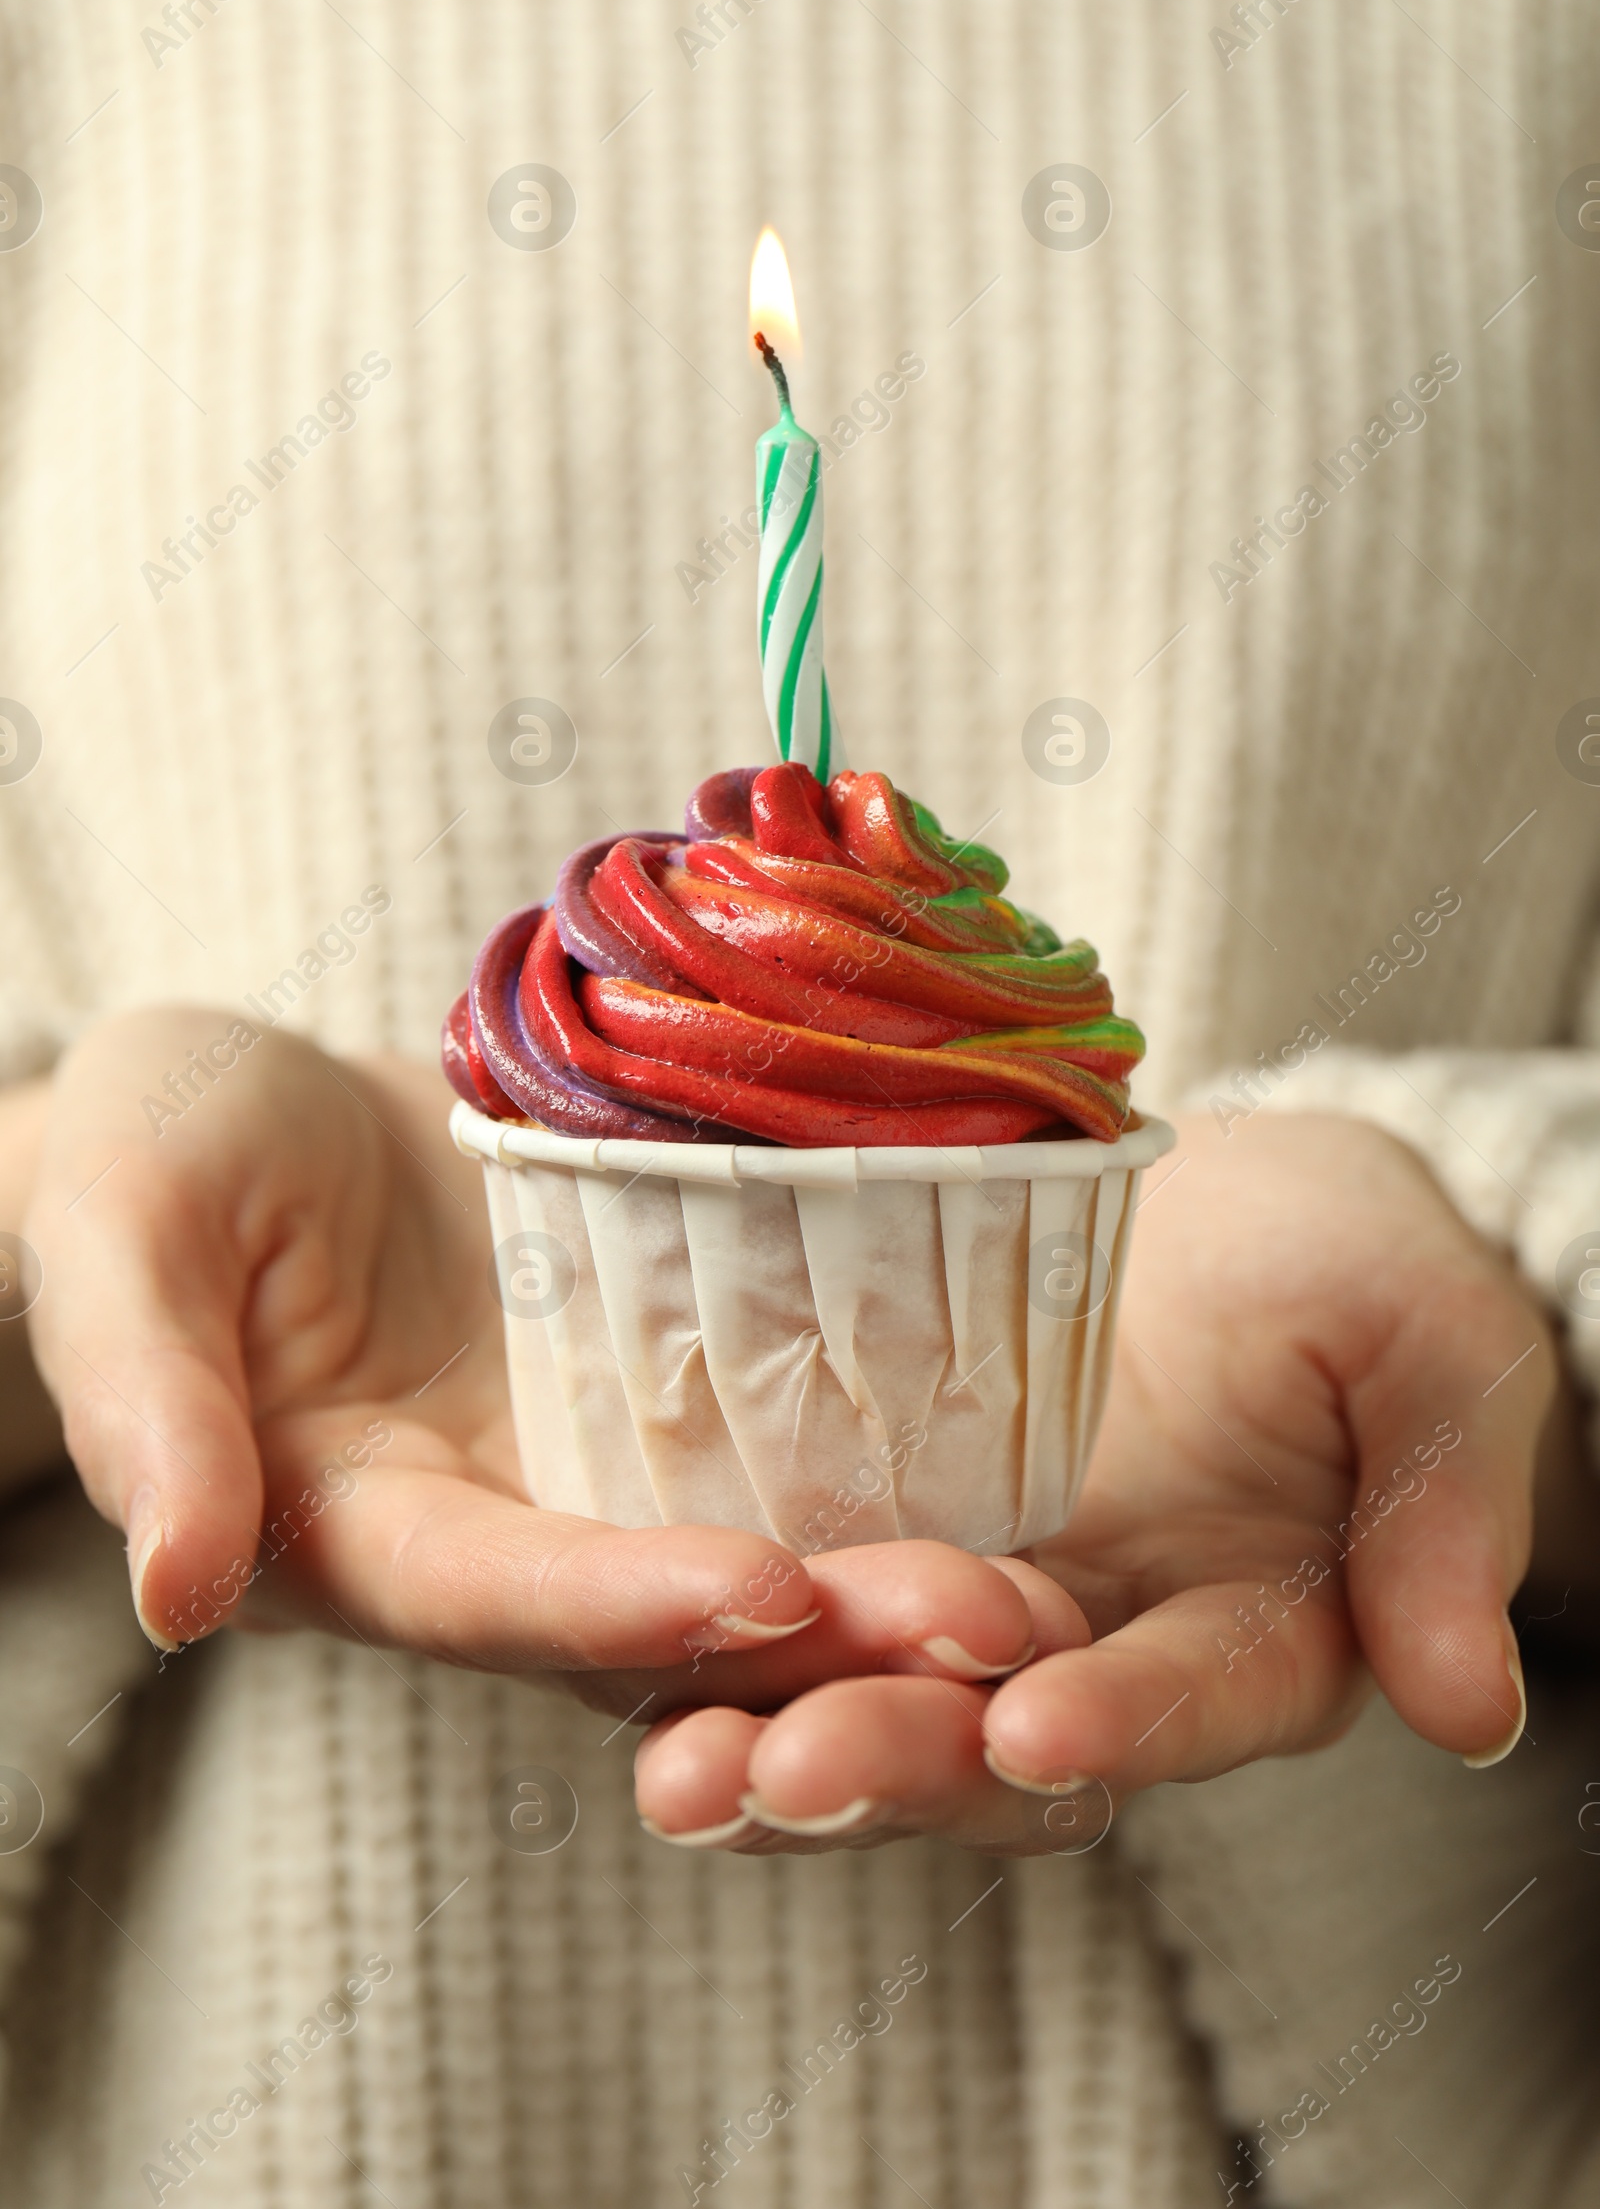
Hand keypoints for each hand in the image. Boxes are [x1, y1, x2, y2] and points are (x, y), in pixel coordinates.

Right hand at [23, 1008, 1078, 1707]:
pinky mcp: (678, 1387)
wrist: (251, 1118)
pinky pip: (798, 1443)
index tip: (762, 1593)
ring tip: (1054, 1587)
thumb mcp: (128, 1239)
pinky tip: (1037, 1450)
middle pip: (671, 1623)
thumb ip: (147, 1400)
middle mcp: (504, 1535)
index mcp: (360, 1531)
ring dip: (902, 1588)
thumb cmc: (158, 1164)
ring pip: (767, 1558)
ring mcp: (603, 1469)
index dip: (621, 1604)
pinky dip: (909, 1465)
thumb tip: (174, 1589)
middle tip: (994, 1628)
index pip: (496, 1593)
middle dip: (828, 1644)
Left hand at [635, 1111, 1553, 1854]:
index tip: (1036, 1713)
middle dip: (901, 1764)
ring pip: (876, 1718)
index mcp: (1252, 1631)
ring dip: (777, 1753)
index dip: (1124, 1716)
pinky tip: (627, 1673)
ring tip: (679, 1774)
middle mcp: (1100, 1654)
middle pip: (999, 1750)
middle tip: (790, 1768)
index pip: (1190, 1699)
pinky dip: (709, 1662)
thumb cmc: (1335, 1250)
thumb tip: (1469, 1707)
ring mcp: (972, 1609)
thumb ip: (1447, 1508)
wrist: (1205, 1189)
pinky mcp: (865, 1540)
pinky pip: (783, 1630)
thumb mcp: (1424, 1337)